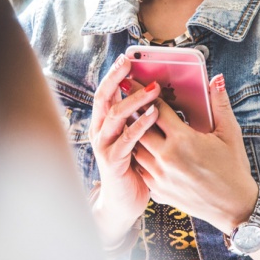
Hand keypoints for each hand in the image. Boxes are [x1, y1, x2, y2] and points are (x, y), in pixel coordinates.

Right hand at [87, 54, 161, 243]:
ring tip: (154, 87)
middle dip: (117, 77)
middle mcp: (100, 131)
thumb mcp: (138, 139)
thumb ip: (143, 116)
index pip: (108, 92)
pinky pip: (127, 138)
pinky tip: (154, 114)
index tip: (128, 57)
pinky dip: (140, 124)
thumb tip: (159, 93)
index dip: (115, 74)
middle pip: (104, 97)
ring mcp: (104, 145)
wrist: (125, 202)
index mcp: (106, 123)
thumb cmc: (135, 169)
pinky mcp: (113, 161)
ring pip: (115, 114)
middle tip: (130, 61)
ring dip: (134, 99)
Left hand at [133, 73, 259, 233]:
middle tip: (128, 100)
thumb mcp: (230, 134)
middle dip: (134, 113)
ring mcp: (160, 176)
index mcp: (183, 139)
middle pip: (139, 128)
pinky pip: (140, 169)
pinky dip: (139, 157)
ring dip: (134, 136)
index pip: (156, 109)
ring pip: (136, 149)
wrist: (234, 208)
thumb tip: (216, 79)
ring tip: (133, 124)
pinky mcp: (158, 191)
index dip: (145, 93)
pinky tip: (143, 149)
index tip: (134, 82)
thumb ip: (220, 104)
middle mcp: (167, 157)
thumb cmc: (233, 169)